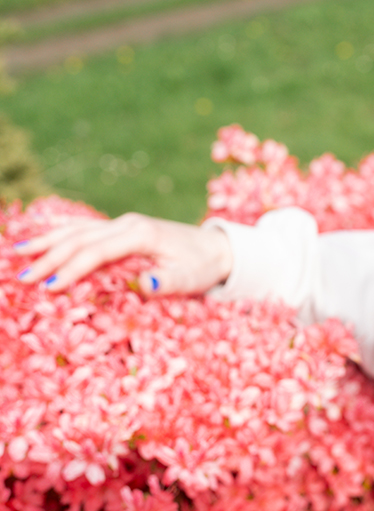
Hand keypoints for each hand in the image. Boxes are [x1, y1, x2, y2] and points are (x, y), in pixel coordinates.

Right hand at [13, 213, 232, 295]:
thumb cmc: (203, 266)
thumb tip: (147, 286)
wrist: (217, 248)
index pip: (98, 252)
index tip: (49, 287)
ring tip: (17, 251)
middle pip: (81, 238)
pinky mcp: (123, 228)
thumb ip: (169, 283)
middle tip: (22, 277)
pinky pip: (86, 227)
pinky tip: (41, 234)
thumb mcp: (191, 279)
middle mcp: (128, 224)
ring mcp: (124, 223)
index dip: (72, 269)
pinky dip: (61, 231)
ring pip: (78, 229)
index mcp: (142, 235)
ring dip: (48, 241)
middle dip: (50, 257)